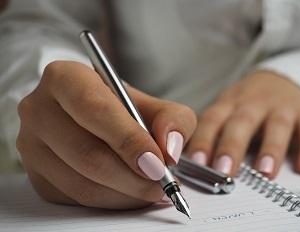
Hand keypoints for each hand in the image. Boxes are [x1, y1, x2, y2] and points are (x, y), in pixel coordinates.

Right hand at [17, 61, 195, 208]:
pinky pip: (76, 199)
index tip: (157, 162)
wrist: (99, 119)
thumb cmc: (125, 110)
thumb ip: (173, 120)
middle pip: (87, 153)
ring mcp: (32, 146)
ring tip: (153, 189)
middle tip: (162, 183)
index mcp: (65, 78)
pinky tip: (131, 192)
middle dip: (132, 176)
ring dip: (126, 193)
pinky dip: (112, 201)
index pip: (95, 109)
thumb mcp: (155, 105)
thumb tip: (170, 149)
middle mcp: (40, 109)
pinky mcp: (37, 175)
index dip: (129, 139)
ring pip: (82, 183)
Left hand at [187, 71, 299, 178]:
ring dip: (270, 149)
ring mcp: (282, 107)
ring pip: (276, 126)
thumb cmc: (247, 104)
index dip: (204, 141)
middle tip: (225, 171)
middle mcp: (254, 103)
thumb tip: (192, 166)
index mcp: (230, 104)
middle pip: (242, 123)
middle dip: (232, 147)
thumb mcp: (228, 111)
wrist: (281, 80)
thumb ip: (214, 134)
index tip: (197, 163)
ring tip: (265, 172)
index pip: (212, 121)